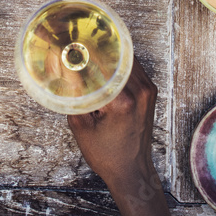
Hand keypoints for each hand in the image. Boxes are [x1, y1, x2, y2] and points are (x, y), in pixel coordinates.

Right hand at [68, 57, 157, 193]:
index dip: (82, 52)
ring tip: (87, 51)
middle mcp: (140, 91)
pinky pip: (133, 68)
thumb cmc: (108, 156)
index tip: (68, 46)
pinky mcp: (150, 91)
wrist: (133, 171)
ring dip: (108, 54)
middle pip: (115, 56)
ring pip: (126, 58)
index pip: (100, 64)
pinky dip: (118, 63)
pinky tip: (103, 64)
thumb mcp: (81, 127)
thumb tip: (64, 68)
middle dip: (95, 48)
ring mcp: (148, 90)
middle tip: (76, 45)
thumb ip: (72, 95)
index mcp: (123, 100)